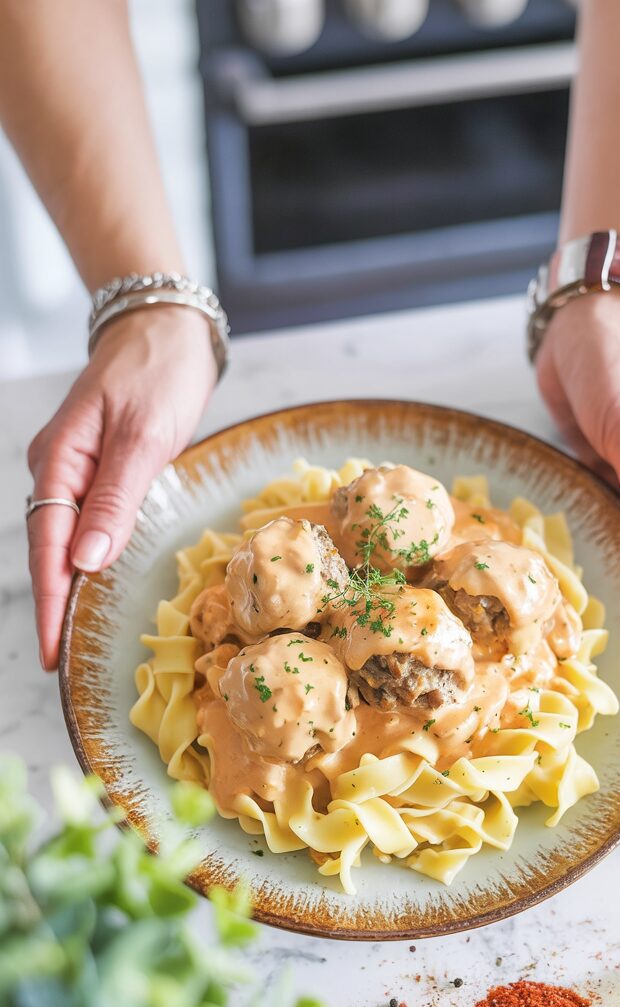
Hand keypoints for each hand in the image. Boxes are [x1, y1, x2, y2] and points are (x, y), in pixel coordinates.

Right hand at [27, 306, 217, 669]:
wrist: (164, 327)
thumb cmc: (157, 371)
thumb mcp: (144, 435)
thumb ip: (116, 498)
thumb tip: (87, 561)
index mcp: (60, 461)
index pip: (49, 547)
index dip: (50, 603)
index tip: (51, 651)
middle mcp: (57, 469)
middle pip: (48, 549)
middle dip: (53, 605)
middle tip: (59, 660)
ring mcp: (73, 469)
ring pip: (62, 539)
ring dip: (66, 586)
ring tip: (70, 636)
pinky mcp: (95, 469)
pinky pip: (82, 523)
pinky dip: (84, 557)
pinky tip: (90, 584)